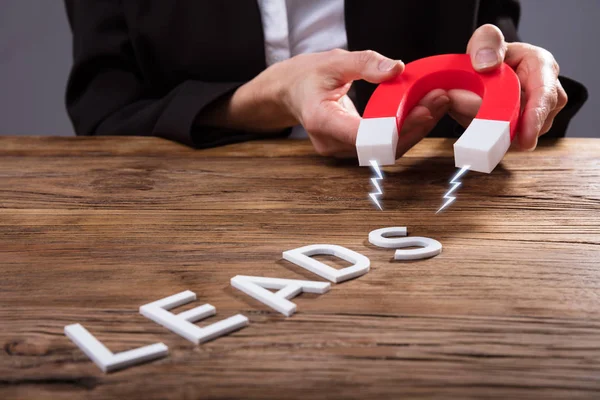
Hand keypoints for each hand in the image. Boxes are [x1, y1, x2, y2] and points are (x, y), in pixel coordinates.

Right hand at [266, 49, 450, 157]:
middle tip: (440, 102)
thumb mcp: (333, 61)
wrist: (291, 92)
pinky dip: (403, 131)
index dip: (396, 130)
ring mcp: (340, 150)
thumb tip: (397, 68)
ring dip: (413, 130)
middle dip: (414, 128)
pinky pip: (381, 146)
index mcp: (322, 121)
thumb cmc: (307, 77)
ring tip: (437, 104)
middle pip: (380, 148)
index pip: (363, 136)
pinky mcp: (351, 150)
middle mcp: (331, 143)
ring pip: (384, 150)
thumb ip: (365, 64)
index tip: (423, 112)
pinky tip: (421, 113)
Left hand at [448, 24, 567, 150]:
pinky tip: (465, 113)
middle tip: (460, 107)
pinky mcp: (516, 133)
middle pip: (523, 119)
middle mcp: (545, 96)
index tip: (525, 139)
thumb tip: (487, 64)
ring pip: (507, 133)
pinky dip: (477, 128)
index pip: (545, 96)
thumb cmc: (493, 53)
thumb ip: (487, 42)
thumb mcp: (487, 38)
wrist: (485, 70)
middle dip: (491, 119)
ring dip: (479, 123)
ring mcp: (533, 118)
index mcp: (543, 69)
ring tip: (460, 102)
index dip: (535, 118)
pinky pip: (496, 138)